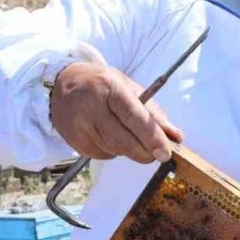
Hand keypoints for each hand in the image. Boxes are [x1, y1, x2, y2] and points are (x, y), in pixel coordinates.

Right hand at [50, 62, 182, 163]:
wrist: (62, 83)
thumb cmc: (103, 85)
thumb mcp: (129, 88)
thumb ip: (153, 113)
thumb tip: (177, 136)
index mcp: (110, 87)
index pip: (133, 116)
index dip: (151, 137)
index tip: (165, 152)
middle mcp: (91, 106)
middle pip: (123, 140)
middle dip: (145, 152)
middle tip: (158, 154)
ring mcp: (79, 125)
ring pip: (114, 150)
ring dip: (130, 150)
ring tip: (129, 134)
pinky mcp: (73, 141)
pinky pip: (102, 155)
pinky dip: (114, 151)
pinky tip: (110, 136)